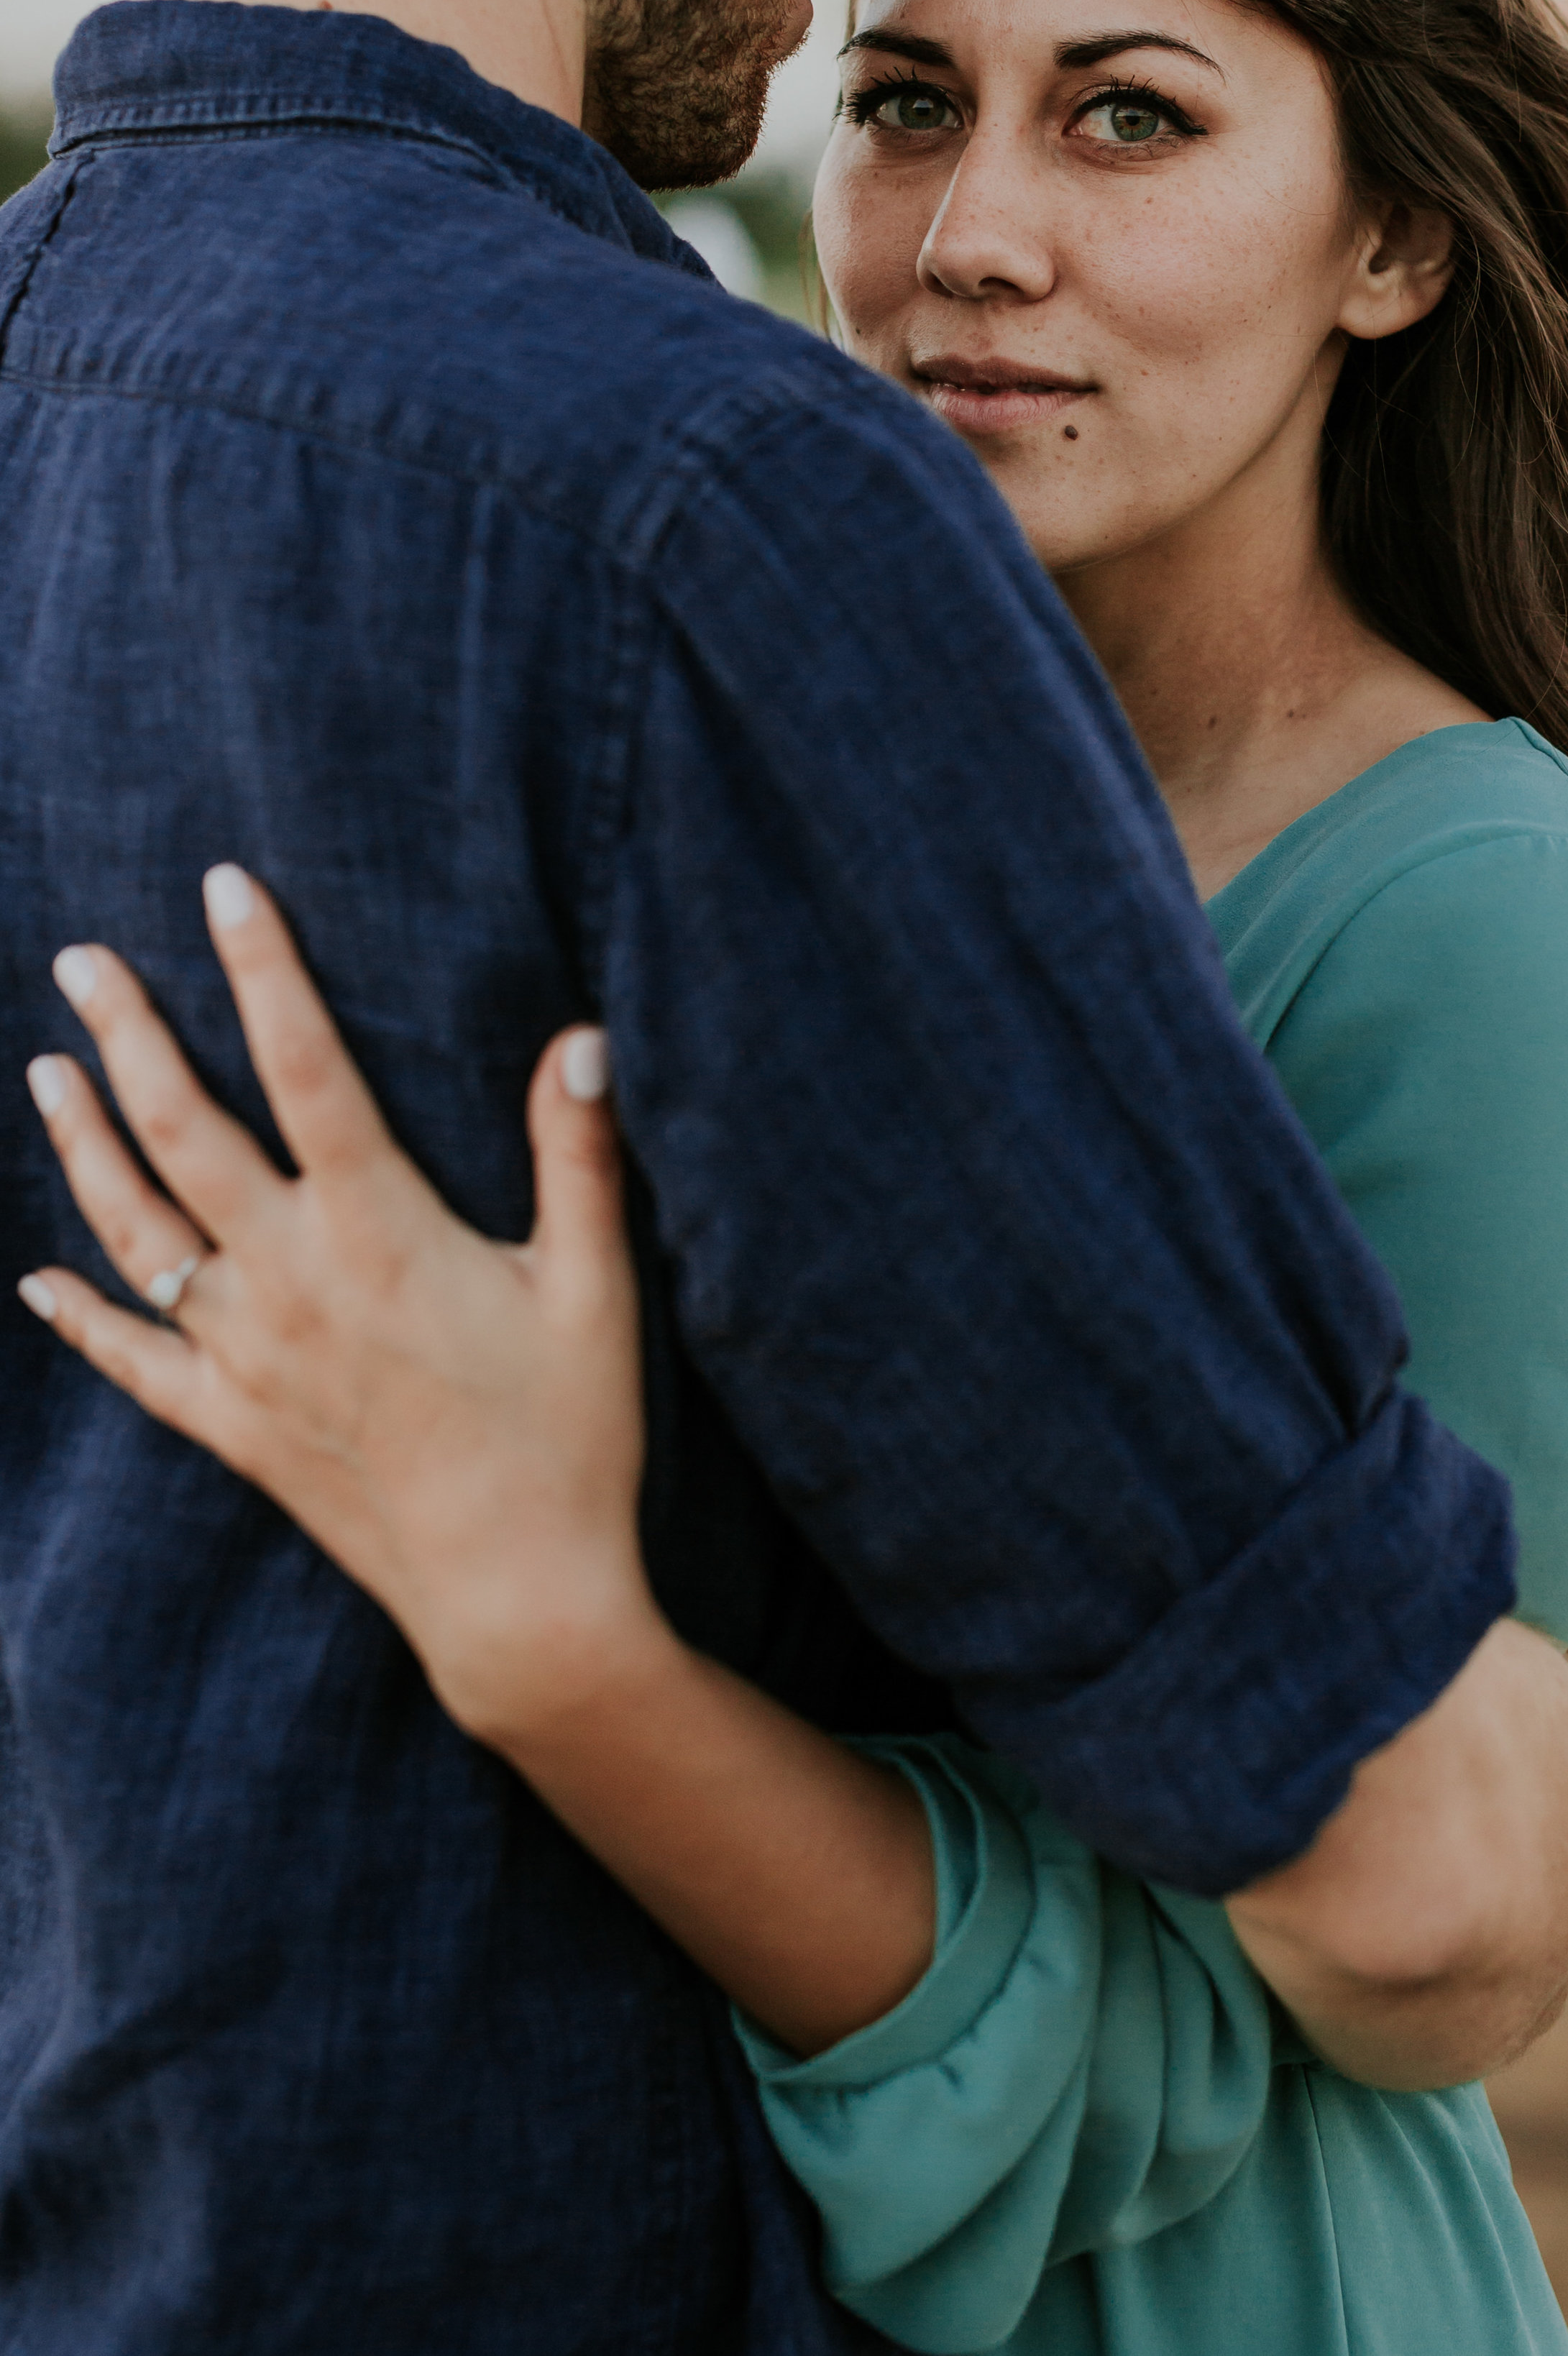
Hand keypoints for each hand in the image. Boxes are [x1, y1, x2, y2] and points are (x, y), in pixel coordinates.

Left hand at [19, 866, 659, 1742]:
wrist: (519, 1600)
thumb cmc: (571, 1438)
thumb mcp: (593, 1287)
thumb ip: (578, 1155)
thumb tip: (581, 1035)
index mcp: (379, 1231)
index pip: (303, 1066)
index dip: (263, 968)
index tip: (224, 886)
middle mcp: (290, 1283)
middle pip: (182, 1132)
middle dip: (128, 1035)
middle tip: (81, 958)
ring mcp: (249, 1361)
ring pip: (135, 1233)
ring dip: (83, 1146)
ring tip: (46, 1070)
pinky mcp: (235, 1432)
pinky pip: (135, 1365)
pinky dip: (81, 1318)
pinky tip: (39, 1281)